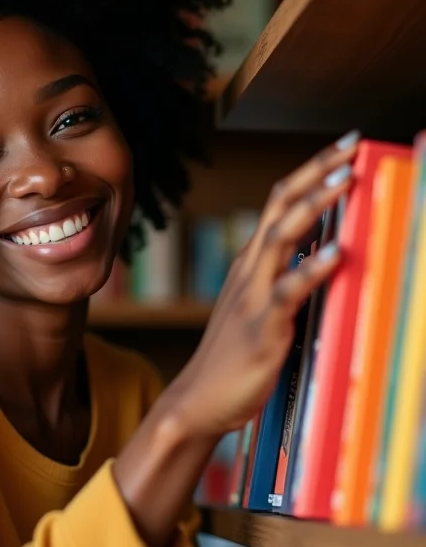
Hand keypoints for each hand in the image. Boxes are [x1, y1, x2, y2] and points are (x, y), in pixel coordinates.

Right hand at [168, 130, 359, 437]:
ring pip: (279, 238)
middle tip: (349, 145)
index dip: (308, 173)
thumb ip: (283, 278)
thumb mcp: (257, 307)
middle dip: (315, 173)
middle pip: (279, 208)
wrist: (197, 400)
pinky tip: (337, 252)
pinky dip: (313, 269)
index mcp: (250, 264)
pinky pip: (288, 292)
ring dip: (313, 206)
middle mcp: (249, 271)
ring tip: (345, 180)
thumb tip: (321, 253)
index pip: (278, 204)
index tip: (341, 148)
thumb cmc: (231, 356)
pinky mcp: (262, 329)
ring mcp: (253, 297)